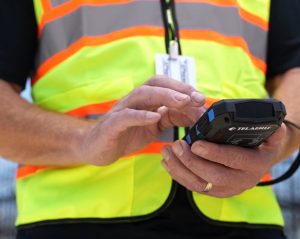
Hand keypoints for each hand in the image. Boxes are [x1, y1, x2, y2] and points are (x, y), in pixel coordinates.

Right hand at [81, 76, 204, 165]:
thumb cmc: (126, 135)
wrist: (97, 147)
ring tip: (182, 102)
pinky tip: (154, 117)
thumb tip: (194, 115)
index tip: (202, 99)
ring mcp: (122, 110)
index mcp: (145, 101)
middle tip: (197, 98)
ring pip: (143, 95)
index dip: (184, 89)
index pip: (165, 86)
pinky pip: (126, 116)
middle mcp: (135, 101)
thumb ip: (169, 119)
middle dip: (178, 88)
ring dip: (164, 96)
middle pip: (156, 84)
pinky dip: (141, 115)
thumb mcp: (153, 127)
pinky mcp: (112, 124)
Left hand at [161, 124, 286, 197]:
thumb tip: (265, 121)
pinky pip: (194, 187)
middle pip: (213, 176)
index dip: (214, 153)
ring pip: (200, 185)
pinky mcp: (215, 192)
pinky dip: (178, 176)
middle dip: (191, 161)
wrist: (259, 161)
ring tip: (166, 151)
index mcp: (255, 164)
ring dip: (179, 169)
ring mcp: (227, 189)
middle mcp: (241, 181)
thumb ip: (269, 128)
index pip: (233, 160)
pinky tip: (167, 163)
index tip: (195, 144)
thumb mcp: (271, 134)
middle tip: (176, 145)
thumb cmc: (262, 143)